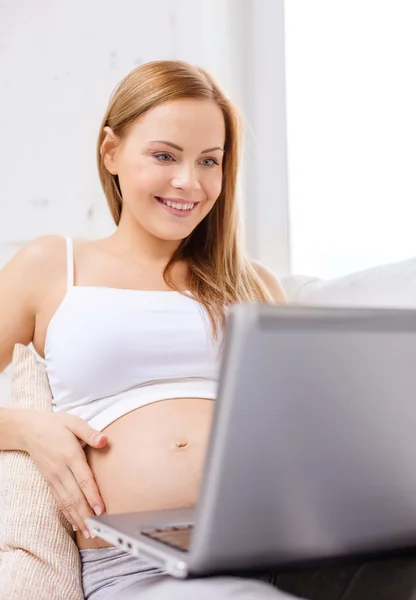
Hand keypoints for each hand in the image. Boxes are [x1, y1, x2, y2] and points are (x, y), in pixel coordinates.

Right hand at [22, 410, 107, 535]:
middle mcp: (61, 469)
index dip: (92, 495)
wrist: (29, 430)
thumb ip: (90, 433)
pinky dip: (68, 514)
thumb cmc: (56, 424)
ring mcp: (53, 477)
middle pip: (75, 496)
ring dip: (78, 519)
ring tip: (89, 533)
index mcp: (70, 455)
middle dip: (86, 515)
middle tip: (98, 530)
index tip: (101, 509)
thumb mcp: (74, 422)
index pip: (83, 479)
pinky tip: (76, 525)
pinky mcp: (49, 482)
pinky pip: (59, 501)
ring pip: (67, 502)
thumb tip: (105, 440)